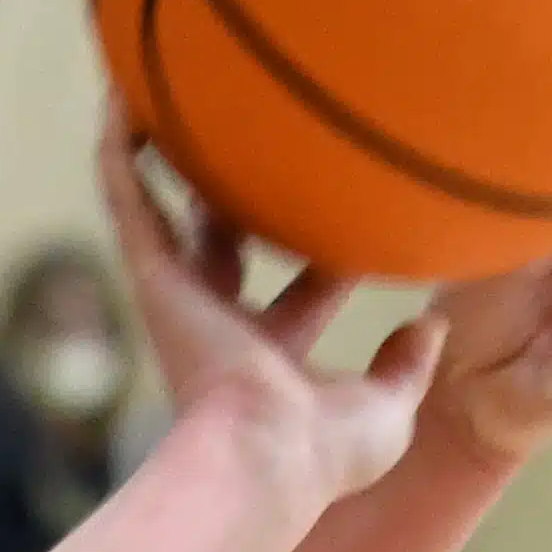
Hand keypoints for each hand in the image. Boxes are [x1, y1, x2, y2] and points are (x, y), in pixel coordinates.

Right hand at [98, 116, 447, 505]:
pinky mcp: (153, 278)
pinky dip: (121, 150)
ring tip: (160, 92)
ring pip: (165, 211)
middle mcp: (220, 322)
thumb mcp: (387, 409)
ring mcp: (180, 299)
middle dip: (235, 197)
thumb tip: (430, 326)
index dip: (335, 248)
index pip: (308, 286)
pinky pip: (129, 199)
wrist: (264, 459)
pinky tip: (122, 95)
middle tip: (250, 136)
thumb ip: (406, 367)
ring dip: (160, 159)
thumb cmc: (322, 452)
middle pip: (227, 241)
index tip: (360, 197)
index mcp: (273, 353)